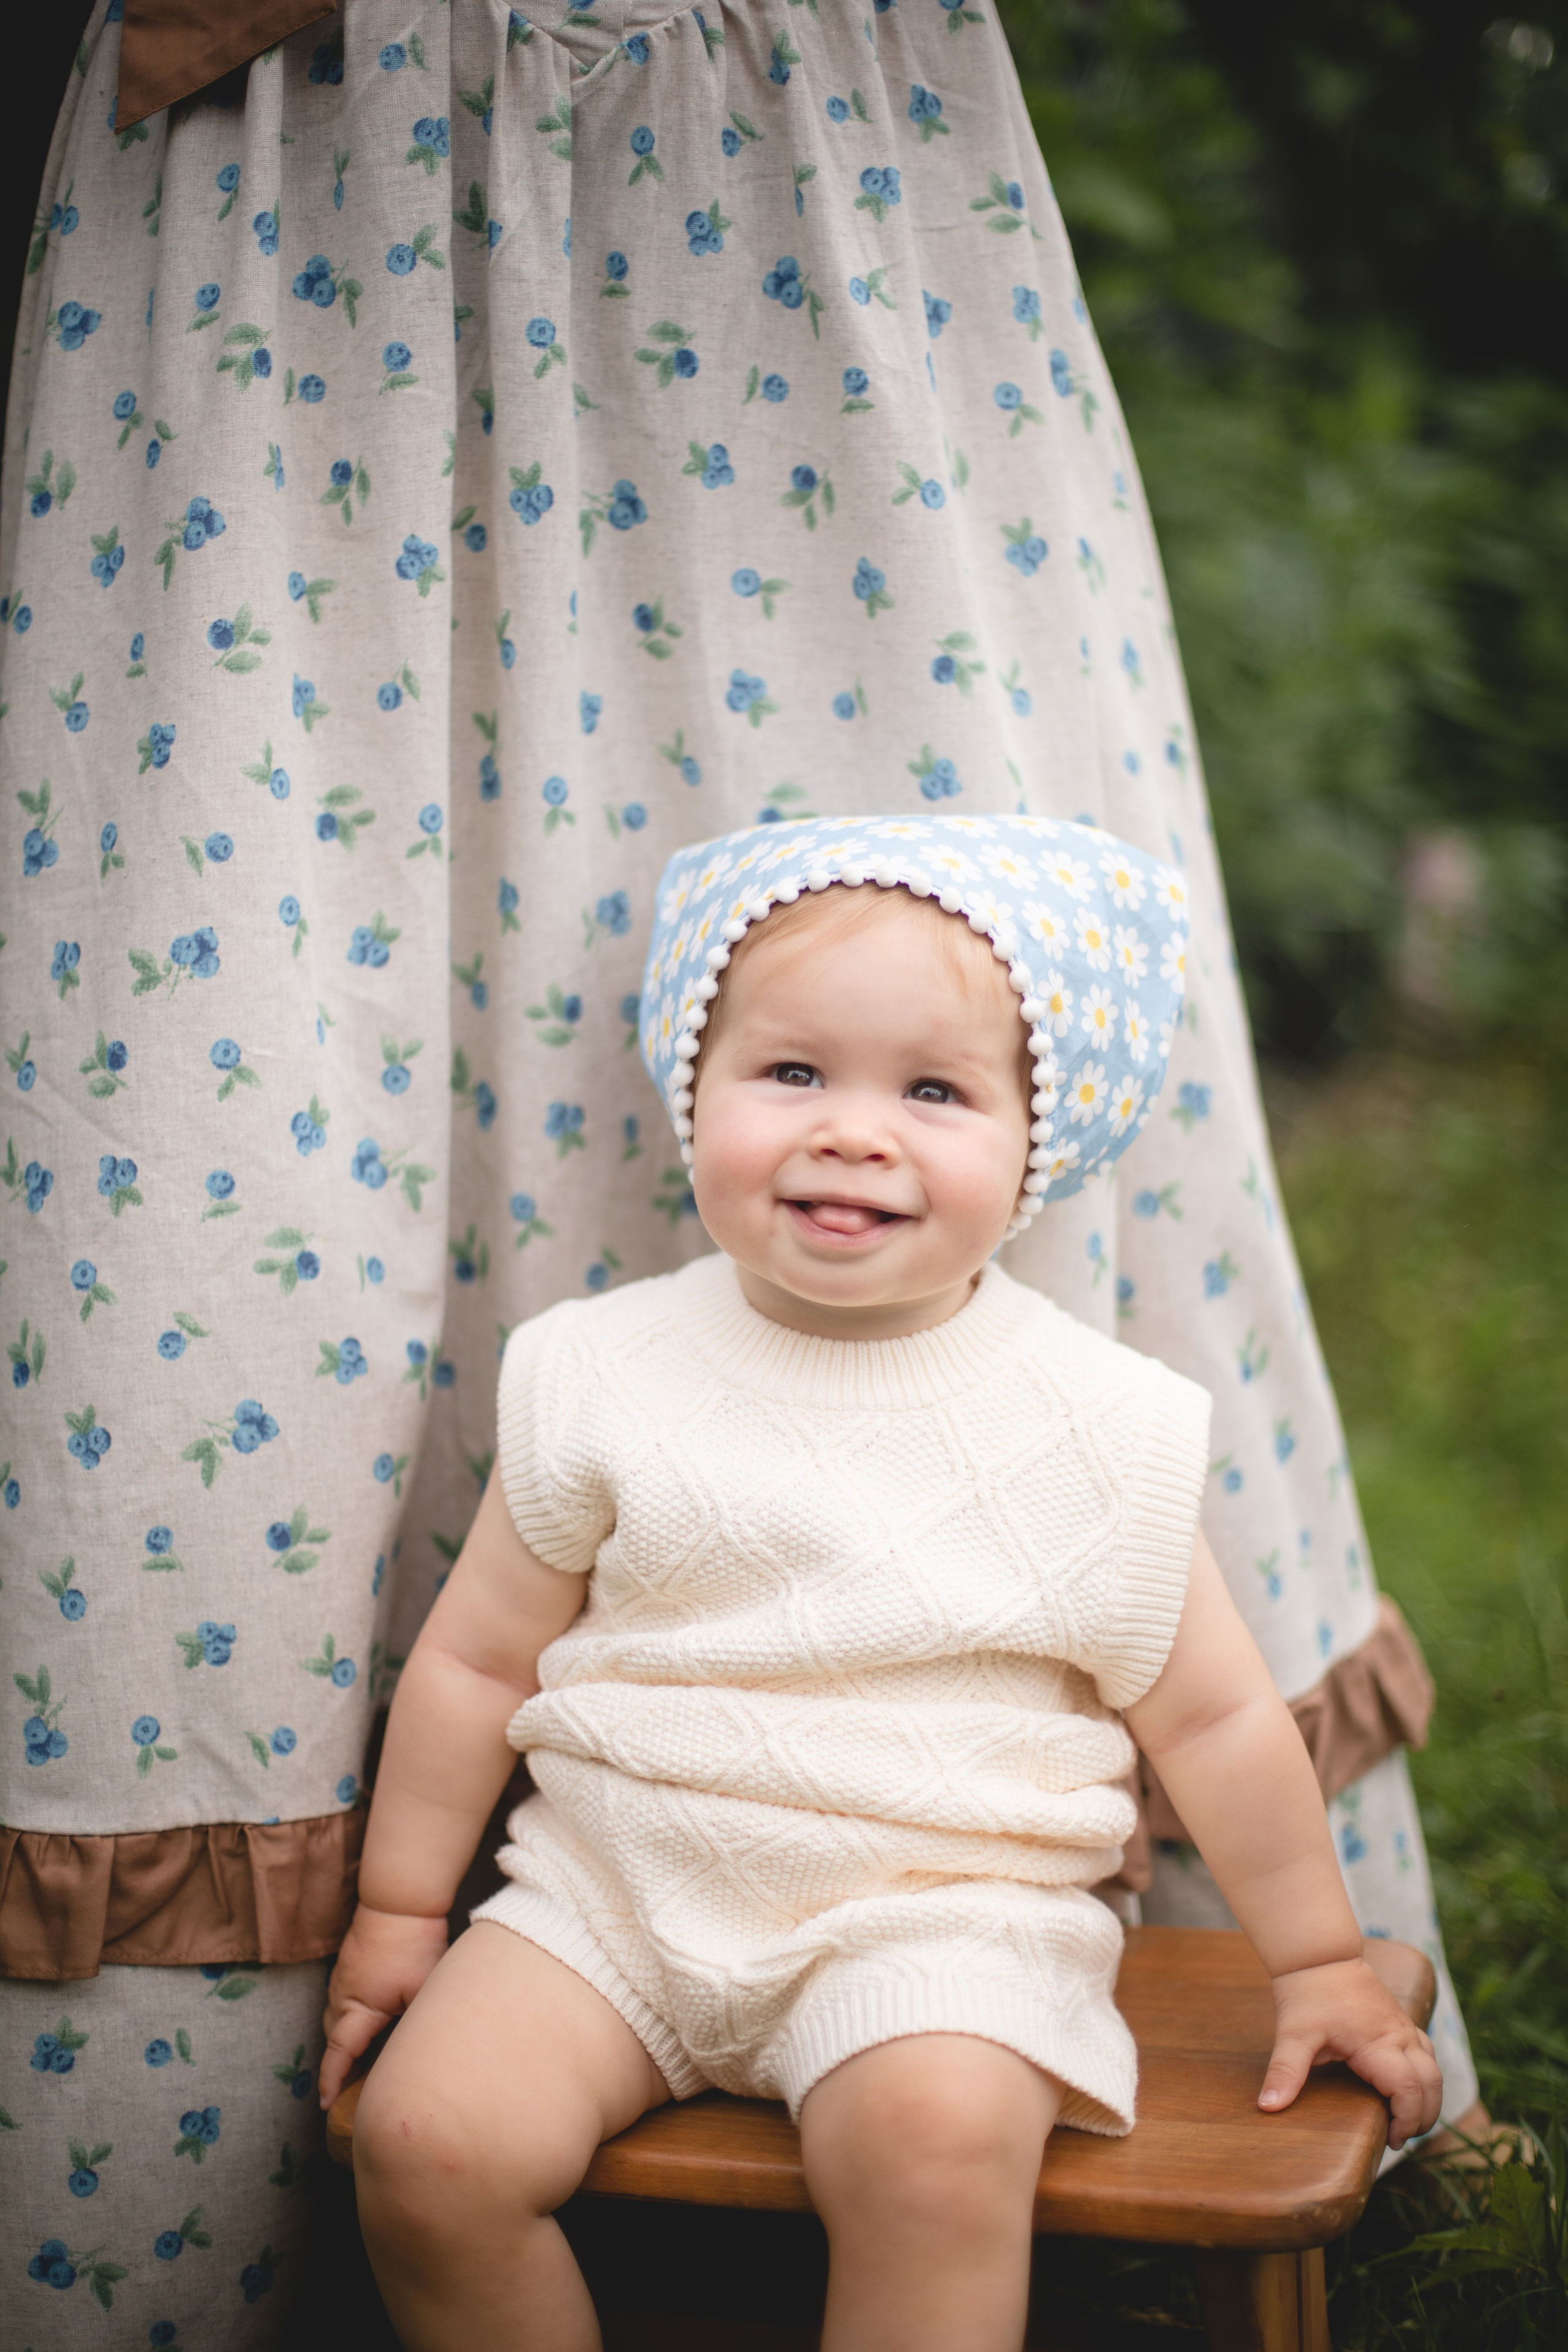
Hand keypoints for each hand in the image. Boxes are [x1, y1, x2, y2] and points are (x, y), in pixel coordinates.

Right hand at [319, 1904, 449, 2108]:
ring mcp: (342, 1978)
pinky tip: (368, 2021)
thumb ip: (413, 2024)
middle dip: (337, 2064)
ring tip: (359, 2060)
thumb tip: (414, 2052)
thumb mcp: (420, 1991)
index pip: (339, 2053)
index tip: (326, 2104)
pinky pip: (342, 2001)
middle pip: (334, 2038)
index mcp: (357, 2007)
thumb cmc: (413, 1945)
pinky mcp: (348, 1965)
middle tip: (348, 2089)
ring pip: (336, 2019)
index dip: (332, 2080)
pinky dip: (349, 2018)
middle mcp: (341, 1994)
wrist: (400, 1901)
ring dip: (343, 2040)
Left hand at [1260, 1953, 1442, 2148]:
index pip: (1409, 2090)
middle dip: (1424, 2117)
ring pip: (1434, 2069)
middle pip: (1432, 2084)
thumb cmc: (1307, 1993)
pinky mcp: (1401, 2021)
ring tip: (1405, 2122)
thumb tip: (1268, 2106)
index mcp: (1378, 2043)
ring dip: (1428, 2099)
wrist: (1318, 1954)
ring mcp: (1404, 2027)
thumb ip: (1285, 2071)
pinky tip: (1407, 2090)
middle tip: (1399, 2138)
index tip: (1389, 2141)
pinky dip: (1425, 2077)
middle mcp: (1399, 2035)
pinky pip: (1426, 2053)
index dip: (1407, 2121)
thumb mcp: (1292, 2034)